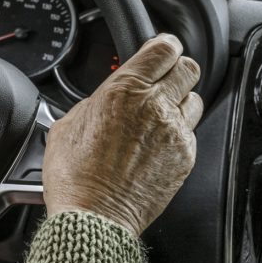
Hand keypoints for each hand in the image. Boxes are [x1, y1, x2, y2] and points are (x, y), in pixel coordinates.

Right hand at [43, 34, 202, 235]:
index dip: (164, 45)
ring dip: (180, 100)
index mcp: (123, 89)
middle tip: (162, 78)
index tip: (161, 49)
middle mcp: (155, 106)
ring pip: (195, 99)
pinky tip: (156, 143)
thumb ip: (93, 102)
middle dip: (176, 69)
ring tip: (160, 113)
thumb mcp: (67, 124)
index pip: (164, 48)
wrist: (92, 217)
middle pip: (189, 68)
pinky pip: (190, 133)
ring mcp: (174, 133)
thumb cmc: (73, 176)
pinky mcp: (185, 158)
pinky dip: (178, 133)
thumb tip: (104, 99)